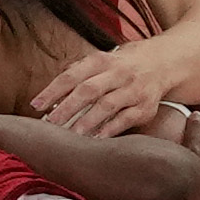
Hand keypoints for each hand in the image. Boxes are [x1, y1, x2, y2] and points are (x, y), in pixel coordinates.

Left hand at [25, 48, 167, 136]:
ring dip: (88, 121)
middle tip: (50, 124)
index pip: (71, 76)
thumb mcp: (100, 62)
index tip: (36, 106)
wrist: (163, 62)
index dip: (52, 91)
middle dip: (68, 107)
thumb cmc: (121, 66)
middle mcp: (118, 73)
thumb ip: (76, 74)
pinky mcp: (146, 106)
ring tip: (72, 135)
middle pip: (89, 90)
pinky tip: (97, 139)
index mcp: (101, 60)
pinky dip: (111, 129)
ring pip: (108, 105)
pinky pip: (127, 119)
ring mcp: (133, 90)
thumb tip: (48, 95)